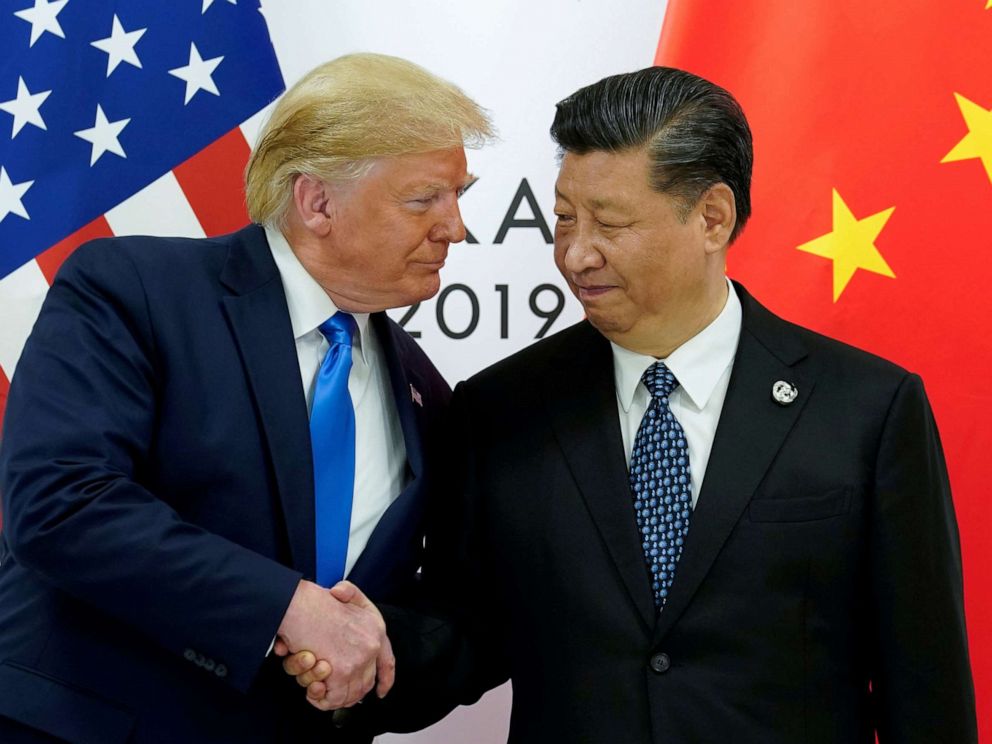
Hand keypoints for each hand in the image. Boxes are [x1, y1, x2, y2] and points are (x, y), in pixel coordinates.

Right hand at [276, 580, 394, 708]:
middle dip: (350, 693)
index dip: (384, 679)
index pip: (387, 662)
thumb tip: (341, 595)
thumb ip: (349, 593)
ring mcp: (357, 661)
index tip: (381, 690)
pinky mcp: (340, 673)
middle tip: (331, 692)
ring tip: (315, 685)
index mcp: (375, 627)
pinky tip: (311, 690)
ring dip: (331, 695)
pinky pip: (333, 698)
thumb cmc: (313, 600)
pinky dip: (320, 698)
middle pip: (366, 683)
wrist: (298, 605)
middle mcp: (371, 645)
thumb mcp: (343, 591)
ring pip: (350, 694)